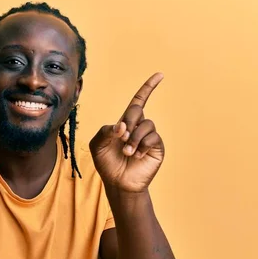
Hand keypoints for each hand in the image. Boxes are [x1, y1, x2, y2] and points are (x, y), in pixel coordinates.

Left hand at [89, 73, 164, 192]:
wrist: (118, 183)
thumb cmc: (106, 163)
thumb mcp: (98, 145)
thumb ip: (106, 131)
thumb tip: (123, 126)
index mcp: (125, 122)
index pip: (139, 100)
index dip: (148, 87)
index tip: (160, 75)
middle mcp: (139, 127)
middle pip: (137, 110)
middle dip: (128, 121)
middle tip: (121, 136)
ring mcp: (149, 137)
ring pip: (146, 124)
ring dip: (134, 138)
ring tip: (127, 152)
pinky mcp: (156, 147)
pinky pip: (153, 137)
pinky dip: (142, 145)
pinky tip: (136, 156)